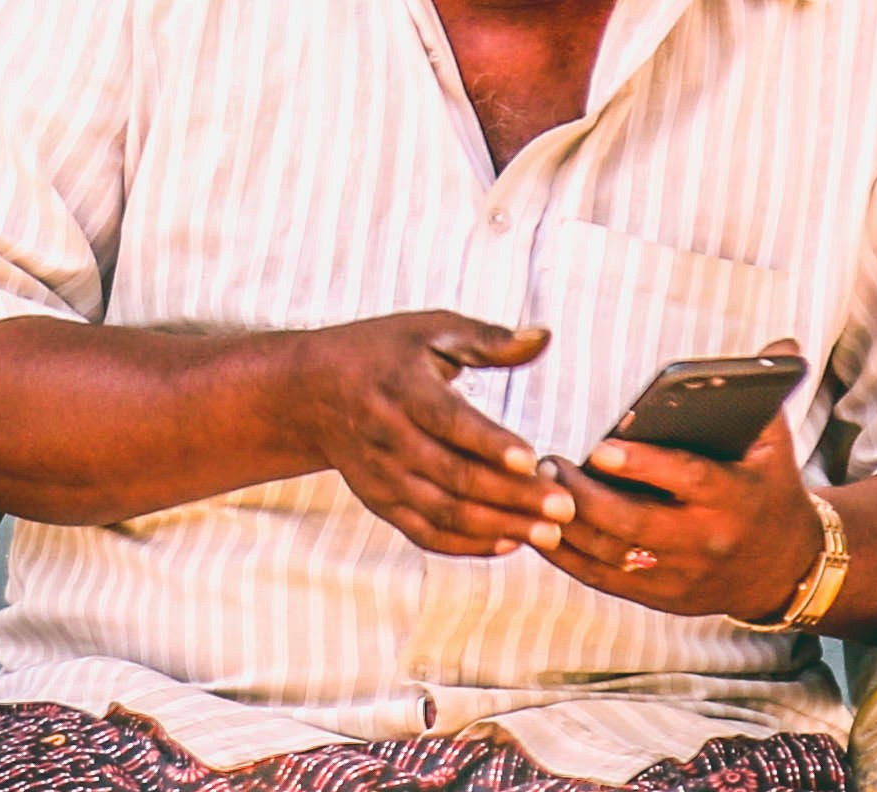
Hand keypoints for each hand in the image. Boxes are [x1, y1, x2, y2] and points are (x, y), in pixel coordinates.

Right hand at [279, 311, 568, 558]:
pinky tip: (511, 542)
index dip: (489, 442)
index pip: (448, 421)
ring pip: (446, 512)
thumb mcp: (429, 331)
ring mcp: (383, 477)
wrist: (311, 393)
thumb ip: (488, 339)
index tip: (533, 459)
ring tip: (551, 533)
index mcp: (401, 387)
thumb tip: (544, 335)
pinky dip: (468, 545)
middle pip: (455, 476)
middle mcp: (388, 438)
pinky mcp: (382, 503)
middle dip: (513, 496)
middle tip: (565, 506)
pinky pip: (427, 534)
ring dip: (500, 526)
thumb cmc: (383, 352)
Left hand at [545, 343, 819, 622]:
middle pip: (636, 523)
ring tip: (537, 488)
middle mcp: (706, 541)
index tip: (600, 447)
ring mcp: (682, 575)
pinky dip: (570, 559)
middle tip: (549, 464)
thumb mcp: (775, 447)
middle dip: (586, 495)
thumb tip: (779, 344)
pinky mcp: (662, 597)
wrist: (785, 570)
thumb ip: (767, 396)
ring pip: (613, 555)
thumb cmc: (768, 491)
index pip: (686, 478)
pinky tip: (542, 532)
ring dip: (568, 526)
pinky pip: (606, 580)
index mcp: (734, 498)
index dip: (642, 464)